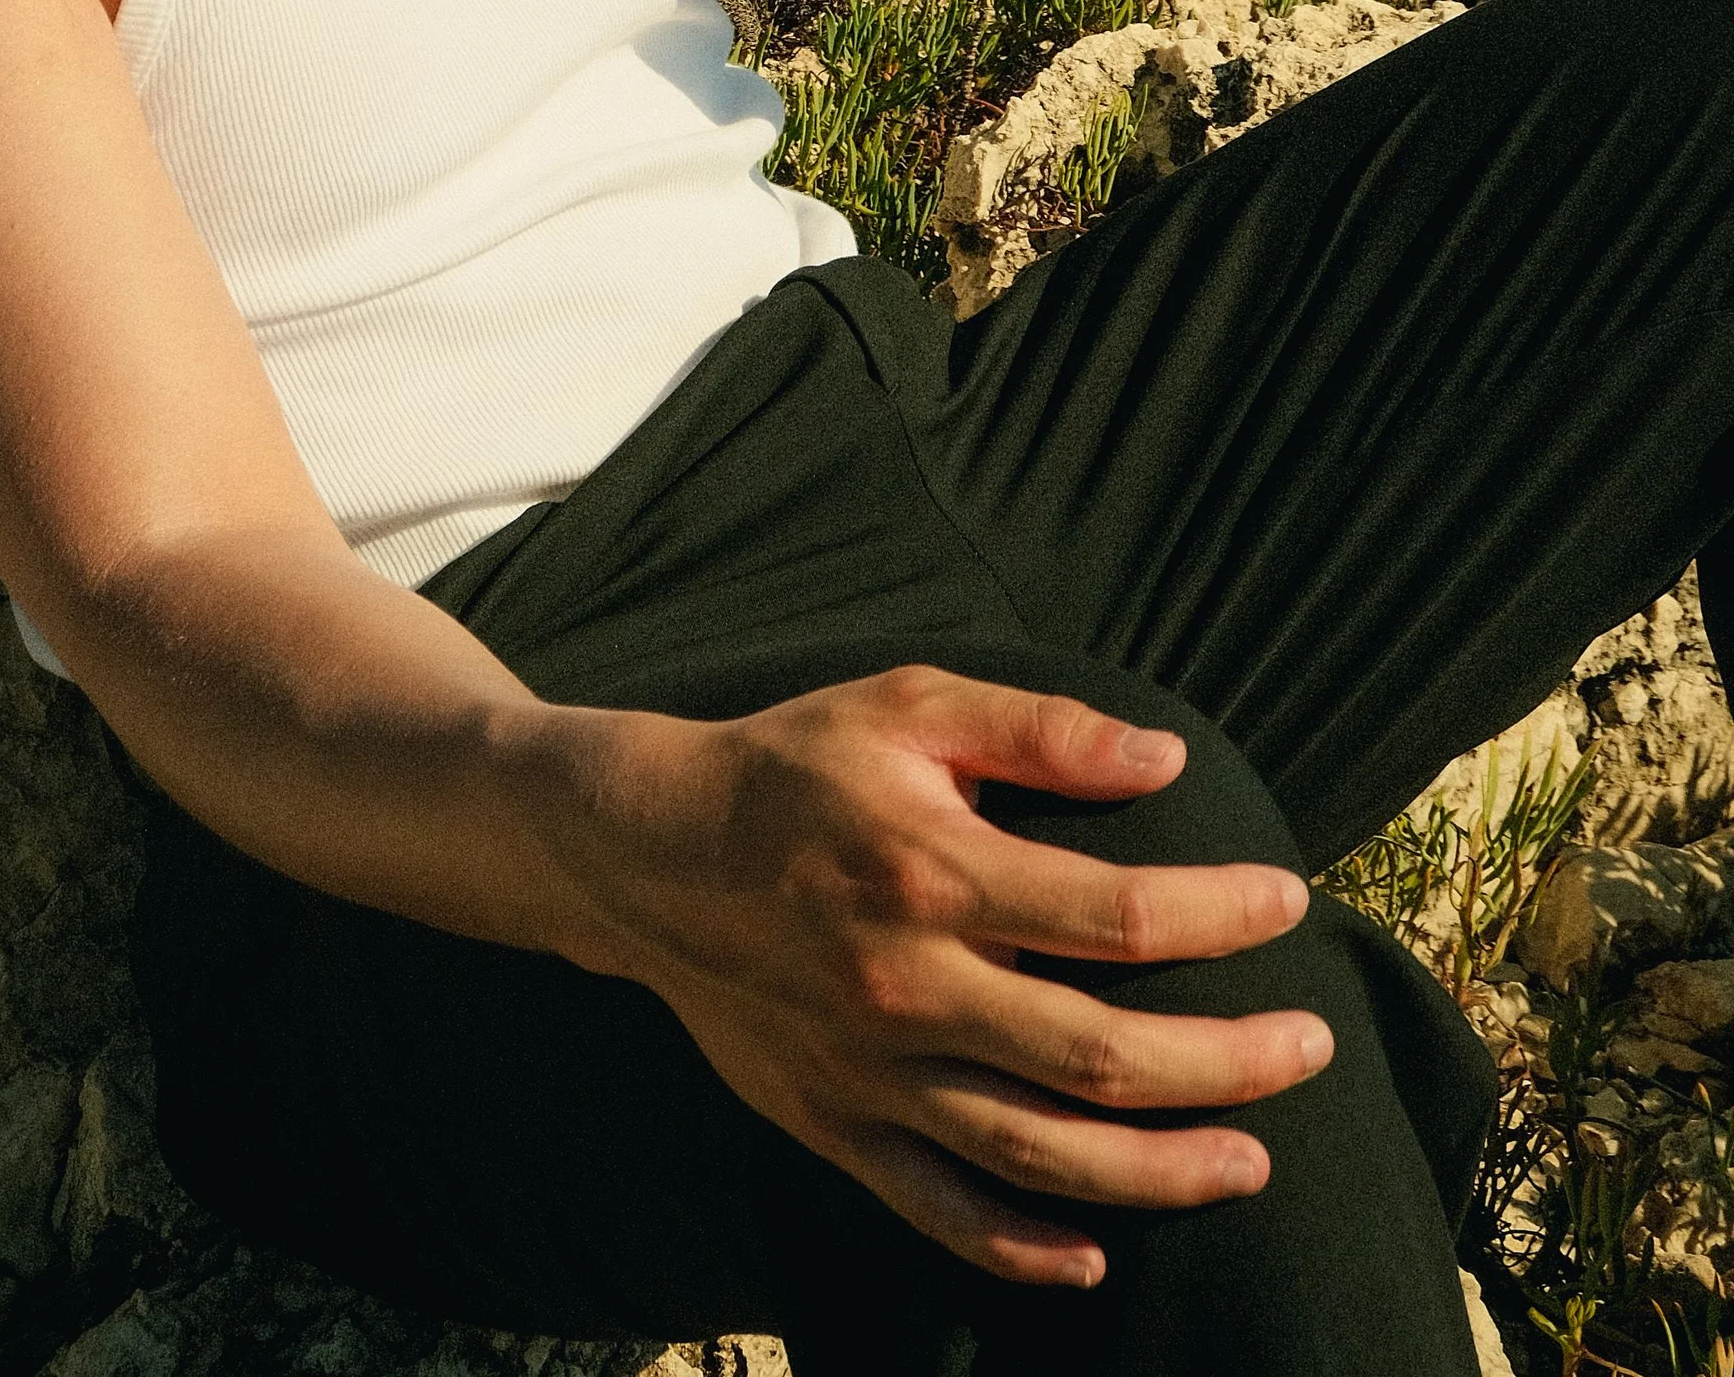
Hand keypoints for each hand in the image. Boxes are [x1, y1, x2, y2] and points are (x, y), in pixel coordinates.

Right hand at [541, 663, 1330, 1288]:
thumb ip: (1037, 727)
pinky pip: (939, 1212)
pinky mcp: (835, 1126)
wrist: (646, 851)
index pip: (1118, 914)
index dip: (1220, 913)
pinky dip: (1020, 1250)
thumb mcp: (907, 704)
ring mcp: (873, 1072)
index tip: (1286, 901)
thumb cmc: (791, 765)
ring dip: (1162, 1171)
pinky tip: (1093, 1254)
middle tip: (1311, 1047)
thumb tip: (1164, 756)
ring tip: (1252, 1159)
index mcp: (934, 874)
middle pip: (1103, 1057)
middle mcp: (911, 988)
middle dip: (1229, 1062)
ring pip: (1041, 1155)